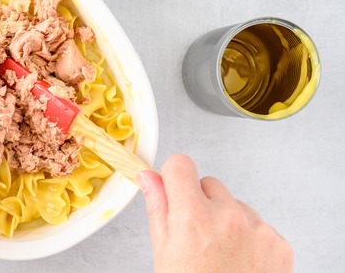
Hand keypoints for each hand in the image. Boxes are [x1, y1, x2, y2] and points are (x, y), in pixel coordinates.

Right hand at [138, 155, 292, 272]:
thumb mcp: (163, 253)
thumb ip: (158, 208)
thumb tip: (148, 178)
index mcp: (193, 218)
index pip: (181, 165)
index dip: (172, 179)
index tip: (171, 193)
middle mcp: (229, 218)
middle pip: (208, 184)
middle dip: (198, 203)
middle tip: (193, 237)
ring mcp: (258, 230)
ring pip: (234, 204)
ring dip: (225, 220)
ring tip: (217, 255)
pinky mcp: (279, 243)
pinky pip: (258, 224)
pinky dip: (248, 237)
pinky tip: (237, 261)